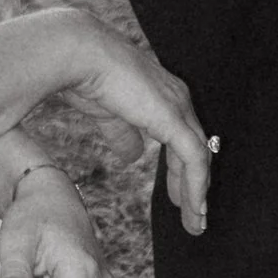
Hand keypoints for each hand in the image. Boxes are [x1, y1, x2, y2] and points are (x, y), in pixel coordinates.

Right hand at [58, 13, 214, 232]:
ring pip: (199, 157)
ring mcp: (178, 107)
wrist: (78, 55)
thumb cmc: (85, 75)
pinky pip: (193, 159)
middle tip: (194, 216)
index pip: (182, 137)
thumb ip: (123, 135)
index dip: (181, 170)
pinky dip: (196, 187)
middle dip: (194, 185)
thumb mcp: (109, 115)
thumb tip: (134, 156)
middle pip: (196, 149)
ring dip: (198, 193)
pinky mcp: (173, 118)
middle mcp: (177, 98)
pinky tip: (193, 209)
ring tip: (196, 222)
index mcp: (162, 95)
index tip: (180, 198)